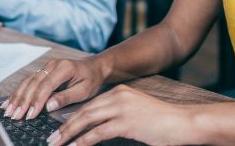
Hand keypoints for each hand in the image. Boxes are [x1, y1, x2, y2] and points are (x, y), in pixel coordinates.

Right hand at [1, 58, 104, 120]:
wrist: (94, 67)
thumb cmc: (91, 79)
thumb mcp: (84, 90)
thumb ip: (66, 97)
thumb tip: (49, 106)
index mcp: (64, 68)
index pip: (46, 86)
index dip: (36, 101)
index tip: (30, 115)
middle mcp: (52, 65)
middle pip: (33, 84)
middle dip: (23, 101)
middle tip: (15, 116)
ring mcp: (46, 67)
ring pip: (27, 82)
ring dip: (17, 97)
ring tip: (8, 111)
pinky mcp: (42, 71)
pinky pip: (28, 82)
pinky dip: (18, 93)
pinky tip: (9, 102)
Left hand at [46, 85, 189, 145]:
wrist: (183, 122)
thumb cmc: (162, 123)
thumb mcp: (135, 114)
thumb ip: (117, 118)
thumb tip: (97, 130)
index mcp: (119, 93)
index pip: (89, 105)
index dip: (72, 118)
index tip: (59, 129)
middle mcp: (118, 97)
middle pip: (84, 111)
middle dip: (65, 126)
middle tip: (52, 139)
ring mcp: (121, 108)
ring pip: (86, 120)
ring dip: (69, 133)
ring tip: (57, 144)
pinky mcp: (126, 122)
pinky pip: (98, 132)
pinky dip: (84, 140)